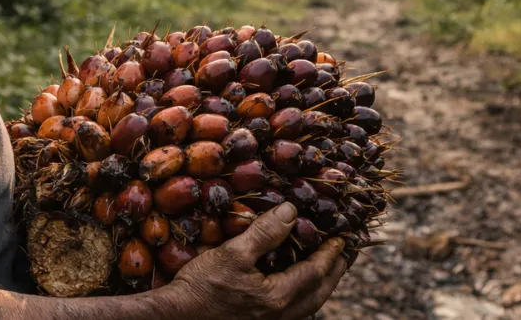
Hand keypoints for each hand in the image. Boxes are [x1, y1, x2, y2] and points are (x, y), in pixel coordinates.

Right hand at [162, 202, 347, 319]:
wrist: (176, 318)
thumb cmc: (201, 287)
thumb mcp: (233, 253)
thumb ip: (264, 233)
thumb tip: (291, 212)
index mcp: (278, 297)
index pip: (316, 272)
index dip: (331, 254)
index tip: (342, 239)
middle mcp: (280, 316)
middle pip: (318, 293)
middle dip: (334, 273)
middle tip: (344, 254)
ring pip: (307, 305)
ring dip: (320, 286)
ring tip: (325, 268)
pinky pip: (292, 311)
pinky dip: (302, 296)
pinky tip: (294, 286)